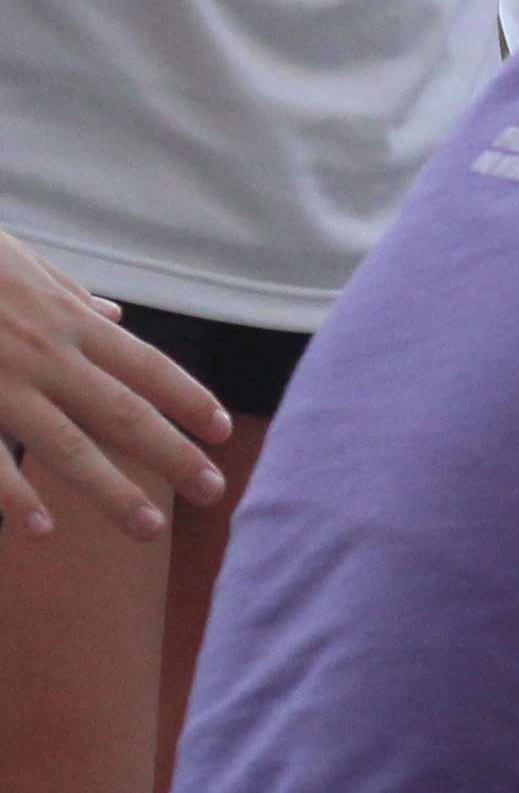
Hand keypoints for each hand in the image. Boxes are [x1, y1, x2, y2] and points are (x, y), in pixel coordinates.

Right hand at [0, 235, 229, 538]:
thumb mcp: (24, 264)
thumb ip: (70, 295)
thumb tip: (115, 316)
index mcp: (67, 320)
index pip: (147, 366)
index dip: (188, 399)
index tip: (222, 431)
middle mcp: (47, 354)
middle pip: (124, 413)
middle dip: (174, 454)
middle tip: (214, 491)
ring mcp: (3, 382)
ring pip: (68, 445)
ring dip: (112, 490)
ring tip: (150, 528)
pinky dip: (14, 494)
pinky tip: (42, 528)